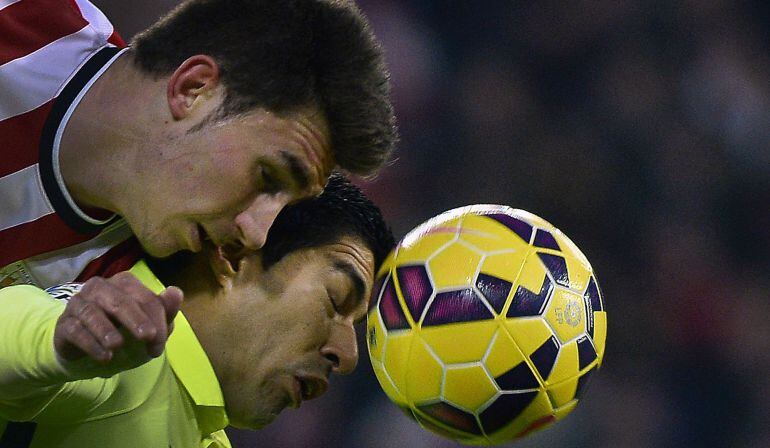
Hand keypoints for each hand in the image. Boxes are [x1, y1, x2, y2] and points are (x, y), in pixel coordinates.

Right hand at [53, 272, 182, 368]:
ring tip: (117, 346)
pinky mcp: (64, 323)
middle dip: (135, 319)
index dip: (156, 320)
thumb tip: (176, 292)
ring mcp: (79, 303)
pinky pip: (75, 329)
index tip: (158, 346)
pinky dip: (90, 343)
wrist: (90, 353)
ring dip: (106, 329)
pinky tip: (104, 356)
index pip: (144, 298)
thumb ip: (164, 312)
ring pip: (92, 312)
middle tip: (147, 337)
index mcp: (125, 284)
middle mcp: (100, 288)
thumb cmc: (124, 335)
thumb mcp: (148, 329)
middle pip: (119, 300)